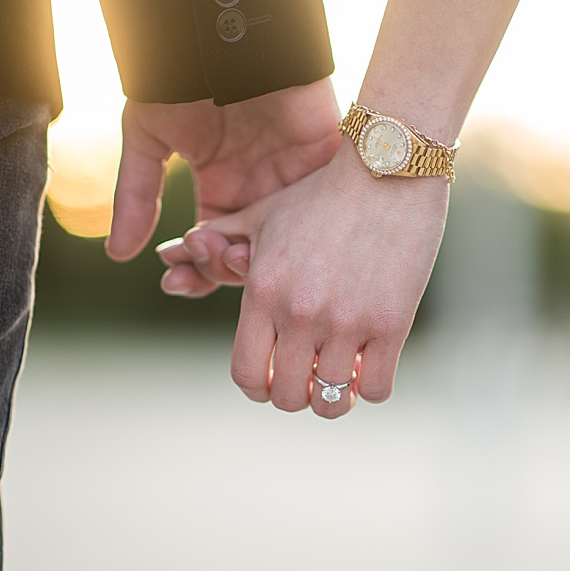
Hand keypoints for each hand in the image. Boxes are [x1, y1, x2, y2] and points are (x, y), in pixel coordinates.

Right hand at [106, 77, 341, 295]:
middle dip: (218, 271)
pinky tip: (266, 245)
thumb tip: (118, 254)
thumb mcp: (148, 136)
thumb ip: (137, 194)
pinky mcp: (324, 158)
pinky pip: (321, 208)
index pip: (215, 246)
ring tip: (222, 253)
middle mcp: (261, 188)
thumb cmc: (183, 72)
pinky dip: (297, 232)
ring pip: (283, 241)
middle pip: (250, 254)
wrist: (218, 27)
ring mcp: (294, 177)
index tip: (171, 281)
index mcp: (223, 186)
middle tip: (193, 268)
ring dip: (252, 258)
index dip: (196, 270)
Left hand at [160, 142, 448, 417]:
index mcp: (262, 291)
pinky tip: (372, 364)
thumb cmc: (323, 191)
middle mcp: (299, 313)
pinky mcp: (391, 323)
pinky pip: (375, 390)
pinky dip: (371, 388)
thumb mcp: (264, 213)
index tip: (274, 382)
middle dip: (297, 396)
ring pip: (330, 402)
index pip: (247, 374)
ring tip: (343, 380)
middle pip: (287, 397)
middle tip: (313, 380)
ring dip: (335, 399)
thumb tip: (178, 251)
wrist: (387, 168)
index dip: (259, 389)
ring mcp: (345, 321)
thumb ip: (220, 238)